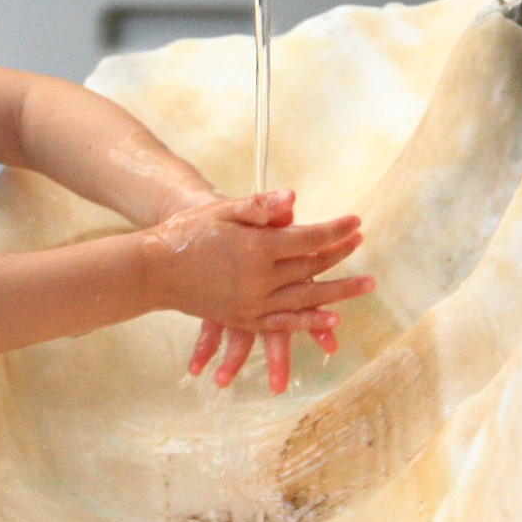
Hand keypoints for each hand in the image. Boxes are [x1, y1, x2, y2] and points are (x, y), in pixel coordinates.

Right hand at [145, 191, 373, 392]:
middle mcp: (259, 279)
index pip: (309, 237)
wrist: (154, 270)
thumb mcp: (221, 211)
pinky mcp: (243, 319)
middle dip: (340, 253)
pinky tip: (333, 320)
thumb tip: (295, 199)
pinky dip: (310, 323)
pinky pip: (284, 323)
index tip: (356, 221)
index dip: (336, 229)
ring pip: (306, 298)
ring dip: (340, 292)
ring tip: (367, 285)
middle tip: (361, 242)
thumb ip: (259, 206)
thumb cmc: (187, 233)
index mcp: (256, 248)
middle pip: (311, 266)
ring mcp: (252, 304)